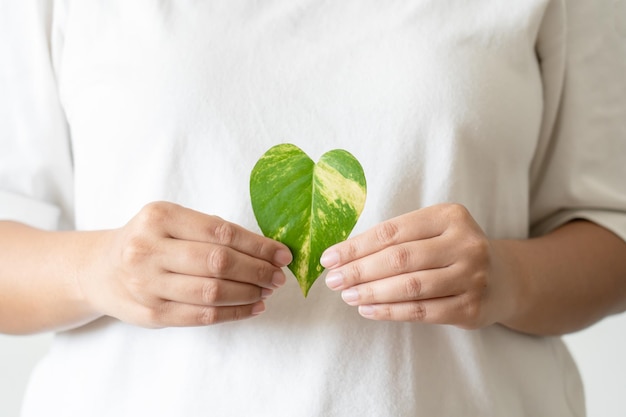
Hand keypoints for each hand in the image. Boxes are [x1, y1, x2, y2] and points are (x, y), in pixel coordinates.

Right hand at [79, 202, 291, 327]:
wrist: (100, 270)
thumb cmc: (148, 240)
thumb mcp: (171, 221)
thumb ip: (210, 230)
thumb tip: (265, 249)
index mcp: (159, 217)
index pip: (220, 232)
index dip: (258, 245)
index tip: (282, 253)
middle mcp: (148, 249)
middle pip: (218, 262)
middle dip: (257, 270)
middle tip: (278, 275)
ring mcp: (146, 284)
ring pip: (212, 292)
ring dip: (249, 293)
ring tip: (267, 290)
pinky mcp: (151, 314)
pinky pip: (202, 316)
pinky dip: (235, 313)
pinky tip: (253, 307)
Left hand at [321, 203, 517, 328]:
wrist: (506, 279)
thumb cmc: (454, 251)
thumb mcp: (435, 232)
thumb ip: (398, 238)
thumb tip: (344, 255)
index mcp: (450, 216)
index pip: (392, 231)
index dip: (356, 246)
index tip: (330, 258)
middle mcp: (465, 243)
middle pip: (399, 258)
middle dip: (359, 270)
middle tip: (333, 281)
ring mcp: (472, 277)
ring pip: (410, 286)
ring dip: (371, 292)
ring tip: (347, 296)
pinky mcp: (472, 308)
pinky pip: (422, 311)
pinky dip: (390, 312)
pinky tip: (368, 310)